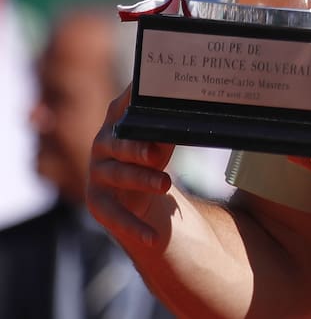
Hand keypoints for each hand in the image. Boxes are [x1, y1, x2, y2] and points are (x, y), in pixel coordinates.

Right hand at [86, 86, 176, 249]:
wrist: (136, 192)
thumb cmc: (151, 155)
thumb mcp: (161, 140)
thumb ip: (169, 127)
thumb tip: (196, 106)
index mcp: (118, 123)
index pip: (122, 106)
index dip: (130, 98)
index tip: (139, 88)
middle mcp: (102, 145)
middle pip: (119, 145)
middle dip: (137, 150)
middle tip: (157, 154)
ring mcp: (98, 174)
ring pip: (119, 176)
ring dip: (142, 180)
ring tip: (166, 185)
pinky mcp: (98, 201)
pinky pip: (115, 216)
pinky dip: (134, 227)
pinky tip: (153, 238)